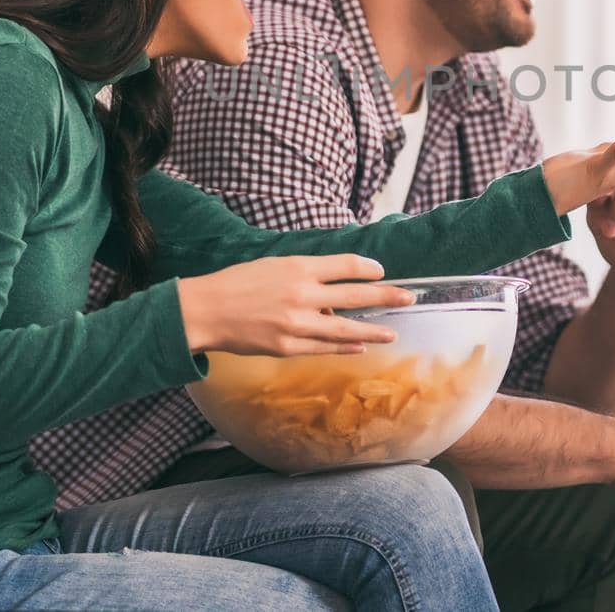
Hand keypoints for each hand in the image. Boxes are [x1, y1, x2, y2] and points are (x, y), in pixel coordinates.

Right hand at [177, 254, 413, 356]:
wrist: (206, 310)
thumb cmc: (238, 283)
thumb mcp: (273, 266)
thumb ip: (305, 276)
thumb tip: (333, 297)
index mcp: (298, 268)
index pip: (345, 266)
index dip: (368, 268)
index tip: (381, 271)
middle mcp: (302, 295)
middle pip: (355, 295)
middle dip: (386, 296)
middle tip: (408, 297)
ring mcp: (296, 323)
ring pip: (345, 328)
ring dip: (373, 330)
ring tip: (393, 331)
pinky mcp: (287, 346)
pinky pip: (324, 348)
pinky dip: (345, 346)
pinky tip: (361, 346)